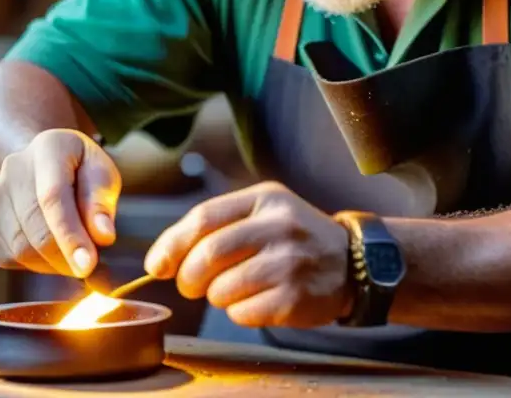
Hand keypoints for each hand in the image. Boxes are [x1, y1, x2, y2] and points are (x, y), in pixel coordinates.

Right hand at [0, 129, 120, 277]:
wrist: (44, 164)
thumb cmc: (80, 171)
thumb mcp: (103, 175)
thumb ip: (102, 203)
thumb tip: (103, 237)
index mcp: (49, 148)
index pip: (54, 197)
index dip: (71, 235)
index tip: (87, 265)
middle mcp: (13, 168)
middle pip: (35, 228)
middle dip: (65, 257)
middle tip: (89, 266)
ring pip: (20, 248)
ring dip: (52, 264)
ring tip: (73, 256)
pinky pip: (6, 258)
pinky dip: (33, 266)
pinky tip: (50, 253)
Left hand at [144, 181, 350, 328]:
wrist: (353, 262)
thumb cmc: (294, 237)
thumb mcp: (264, 211)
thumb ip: (219, 225)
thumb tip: (164, 258)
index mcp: (266, 198)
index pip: (204, 218)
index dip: (172, 244)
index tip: (157, 265)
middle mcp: (279, 226)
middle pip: (208, 255)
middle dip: (188, 277)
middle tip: (189, 285)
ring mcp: (289, 263)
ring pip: (222, 289)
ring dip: (216, 296)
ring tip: (233, 290)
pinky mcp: (294, 298)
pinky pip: (243, 313)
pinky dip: (239, 313)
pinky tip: (257, 301)